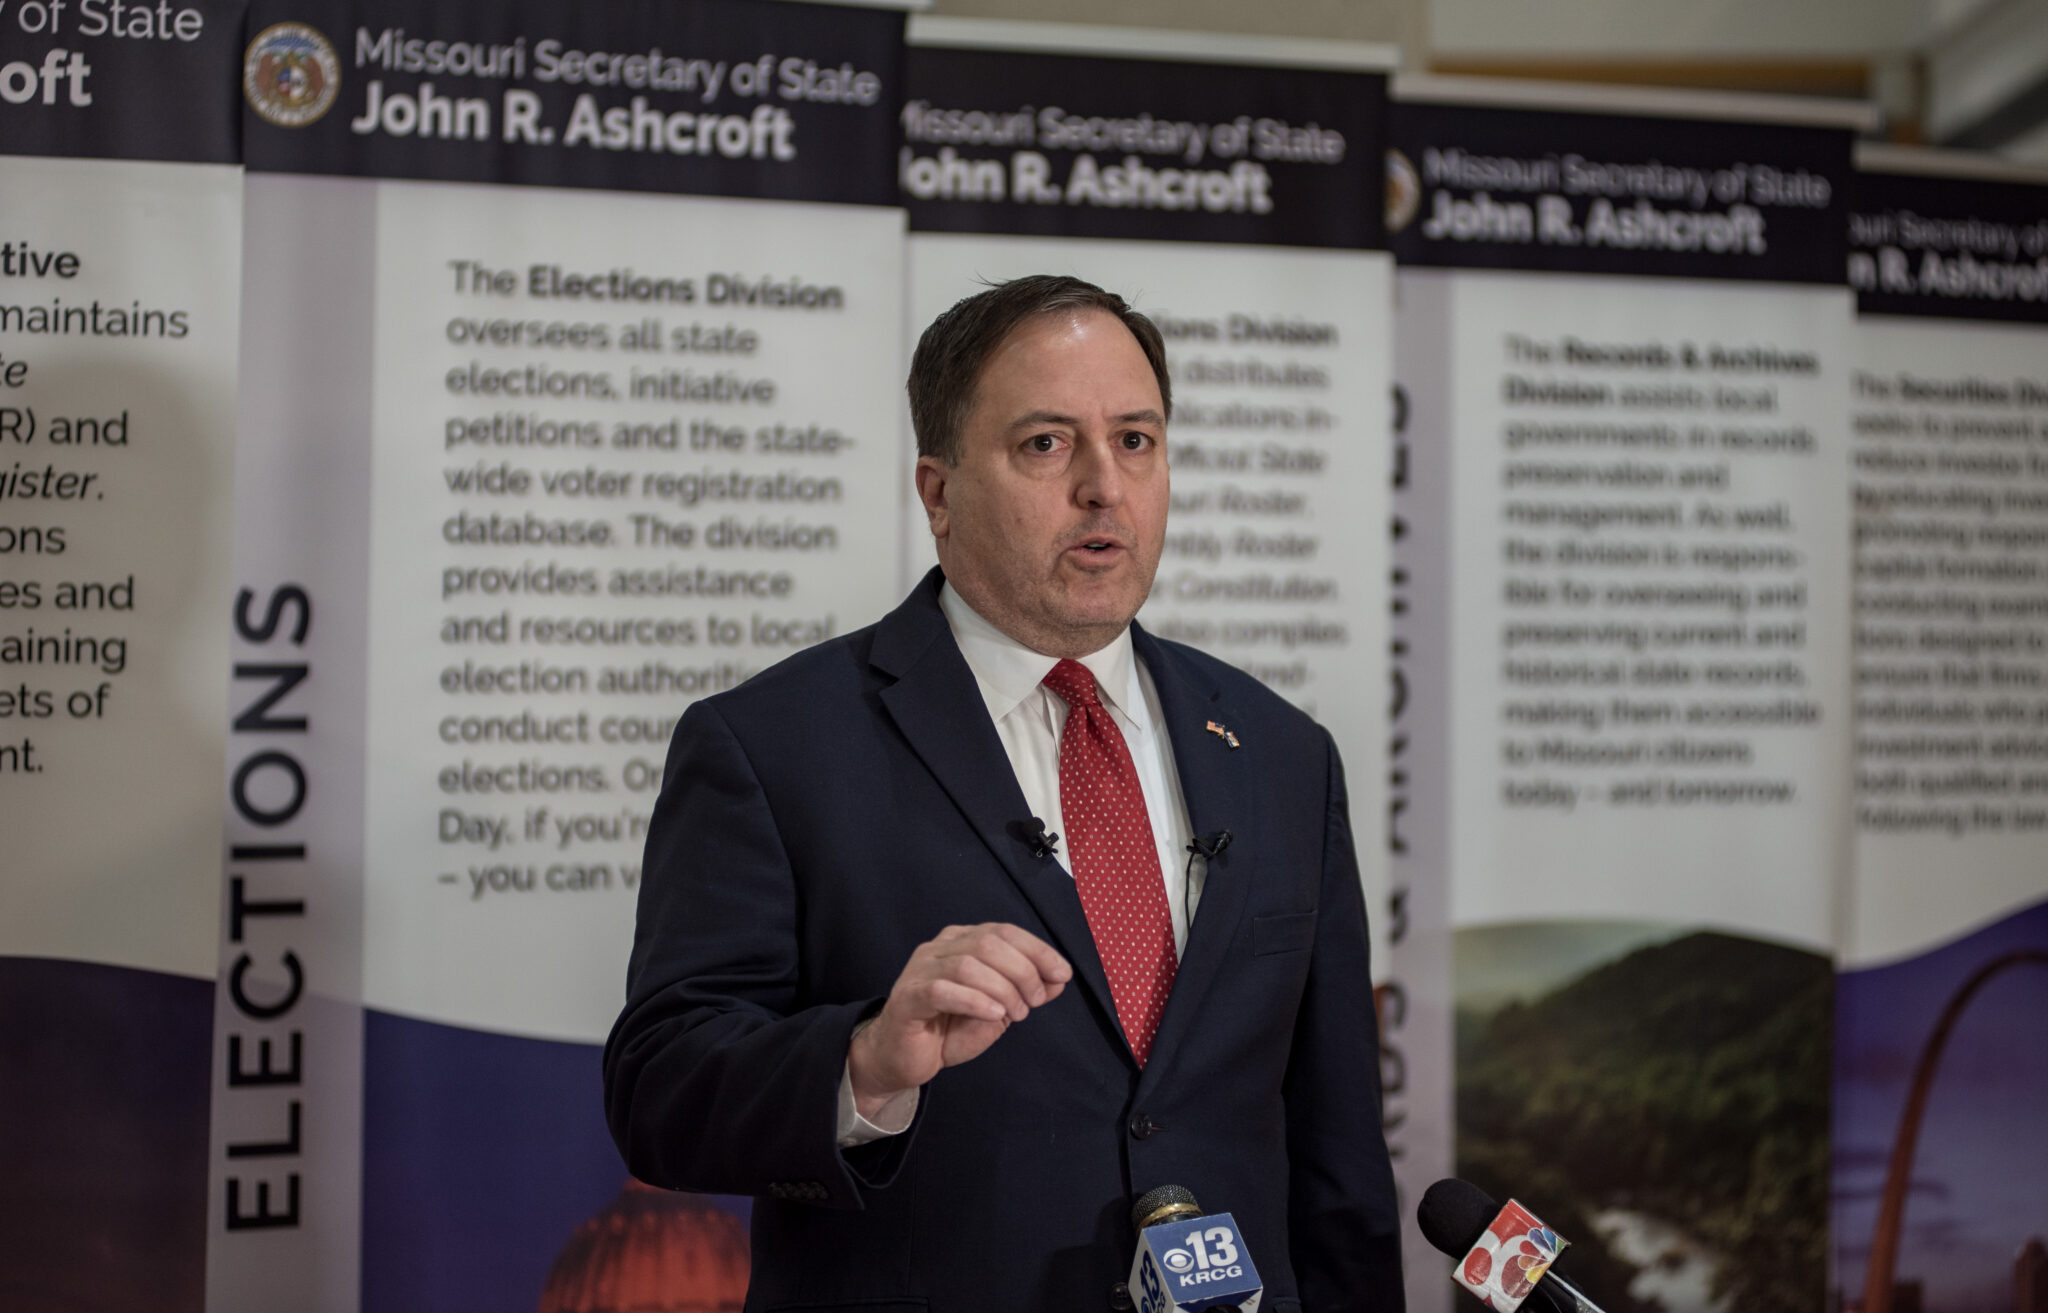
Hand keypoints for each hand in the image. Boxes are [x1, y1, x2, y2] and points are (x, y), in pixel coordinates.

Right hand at [848, 923, 1071, 1119]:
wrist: (903, 1058)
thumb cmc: (949, 1030)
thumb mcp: (998, 1010)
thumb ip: (1026, 991)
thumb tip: (1059, 978)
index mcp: (962, 941)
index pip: (1004, 931)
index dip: (1038, 950)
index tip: (1062, 974)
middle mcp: (940, 947)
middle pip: (988, 943)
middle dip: (1022, 972)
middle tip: (1033, 1003)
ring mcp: (921, 970)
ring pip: (968, 964)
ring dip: (1002, 990)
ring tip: (1014, 1014)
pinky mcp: (909, 997)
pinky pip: (942, 990)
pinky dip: (975, 1000)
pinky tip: (993, 1014)